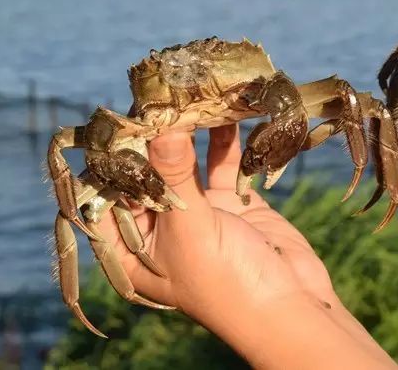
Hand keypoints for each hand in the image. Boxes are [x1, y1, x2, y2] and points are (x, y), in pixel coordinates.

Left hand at [95, 124, 396, 368]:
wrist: (289, 304)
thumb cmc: (227, 284)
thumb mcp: (191, 230)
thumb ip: (175, 175)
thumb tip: (159, 125)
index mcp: (131, 247)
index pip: (108, 193)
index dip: (112, 156)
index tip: (120, 115)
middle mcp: (158, 227)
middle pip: (147, 171)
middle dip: (155, 135)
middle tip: (161, 93)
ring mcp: (197, 213)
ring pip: (186, 163)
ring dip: (192, 133)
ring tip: (194, 95)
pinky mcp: (231, 203)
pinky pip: (221, 166)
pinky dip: (225, 142)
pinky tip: (227, 114)